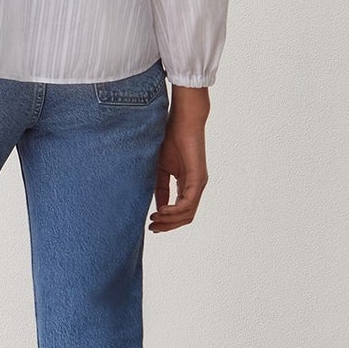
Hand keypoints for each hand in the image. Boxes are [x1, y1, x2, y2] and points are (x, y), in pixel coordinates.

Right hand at [149, 86, 209, 230]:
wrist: (182, 120)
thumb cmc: (170, 139)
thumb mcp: (160, 169)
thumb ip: (159, 188)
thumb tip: (156, 208)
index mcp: (187, 185)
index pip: (180, 211)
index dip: (165, 222)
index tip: (150, 225)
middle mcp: (195, 187)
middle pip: (185, 217)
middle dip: (167, 226)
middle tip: (151, 227)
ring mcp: (198, 184)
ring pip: (187, 214)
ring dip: (169, 221)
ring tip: (154, 219)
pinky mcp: (198, 179)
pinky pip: (188, 203)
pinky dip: (174, 211)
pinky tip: (161, 211)